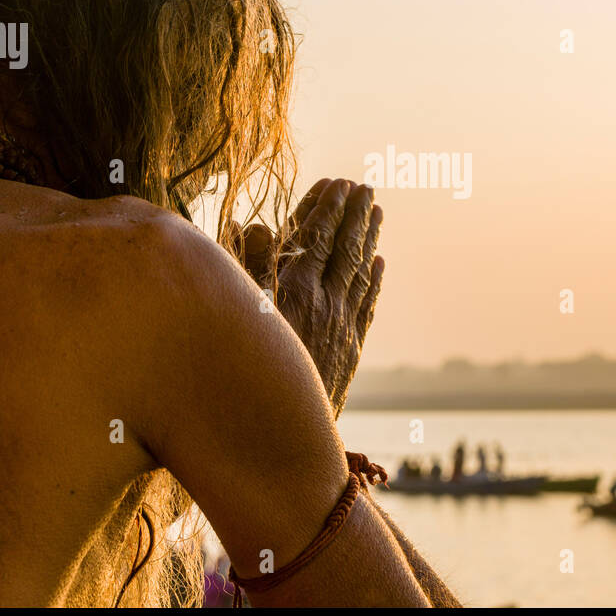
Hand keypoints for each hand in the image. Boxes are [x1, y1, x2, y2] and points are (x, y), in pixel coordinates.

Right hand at [232, 178, 383, 415]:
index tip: (338, 183)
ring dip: (370, 239)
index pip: (318, 236)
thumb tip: (254, 226)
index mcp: (295, 289)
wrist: (275, 432)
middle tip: (366, 188)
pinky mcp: (350, 350)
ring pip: (361, 272)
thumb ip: (245, 267)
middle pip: (346, 248)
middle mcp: (325, 303)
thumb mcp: (236, 312)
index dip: (329, 207)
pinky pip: (366, 306)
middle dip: (356, 214)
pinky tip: (380, 264)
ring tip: (378, 211)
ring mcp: (342, 326)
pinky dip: (374, 282)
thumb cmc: (243, 369)